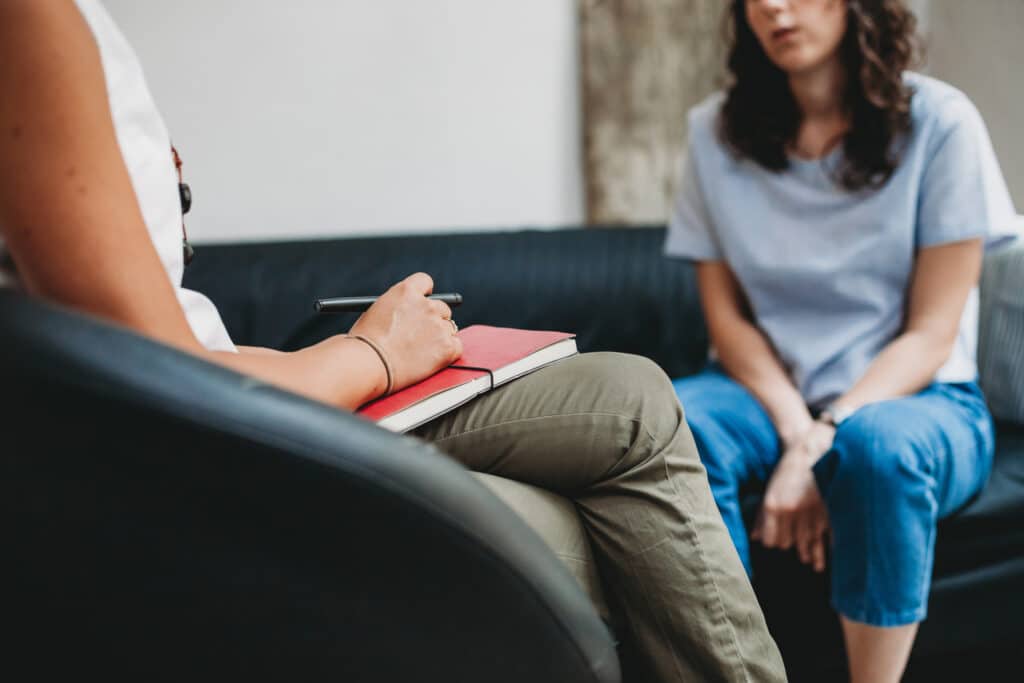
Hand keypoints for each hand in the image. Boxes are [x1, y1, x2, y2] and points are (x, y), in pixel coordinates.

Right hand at [348, 272, 462, 392]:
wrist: (368, 364)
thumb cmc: (364, 343)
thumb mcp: (375, 312)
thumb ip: (395, 308)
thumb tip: (404, 314)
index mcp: (406, 292)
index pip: (425, 282)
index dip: (425, 293)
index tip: (424, 301)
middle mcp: (426, 305)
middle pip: (442, 308)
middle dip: (433, 320)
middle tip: (422, 335)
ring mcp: (438, 325)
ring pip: (449, 328)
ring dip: (439, 338)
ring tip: (419, 352)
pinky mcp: (447, 347)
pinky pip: (456, 346)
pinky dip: (447, 353)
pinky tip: (430, 360)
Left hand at [752, 421, 835, 571]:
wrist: (810, 452)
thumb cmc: (786, 472)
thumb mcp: (769, 491)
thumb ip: (761, 516)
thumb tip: (755, 537)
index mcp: (772, 506)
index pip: (772, 539)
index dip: (775, 543)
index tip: (779, 544)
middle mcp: (790, 511)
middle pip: (790, 543)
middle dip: (793, 547)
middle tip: (799, 554)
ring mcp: (810, 511)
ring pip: (808, 541)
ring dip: (811, 553)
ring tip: (814, 564)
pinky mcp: (827, 510)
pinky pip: (826, 534)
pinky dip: (827, 544)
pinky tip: (829, 552)